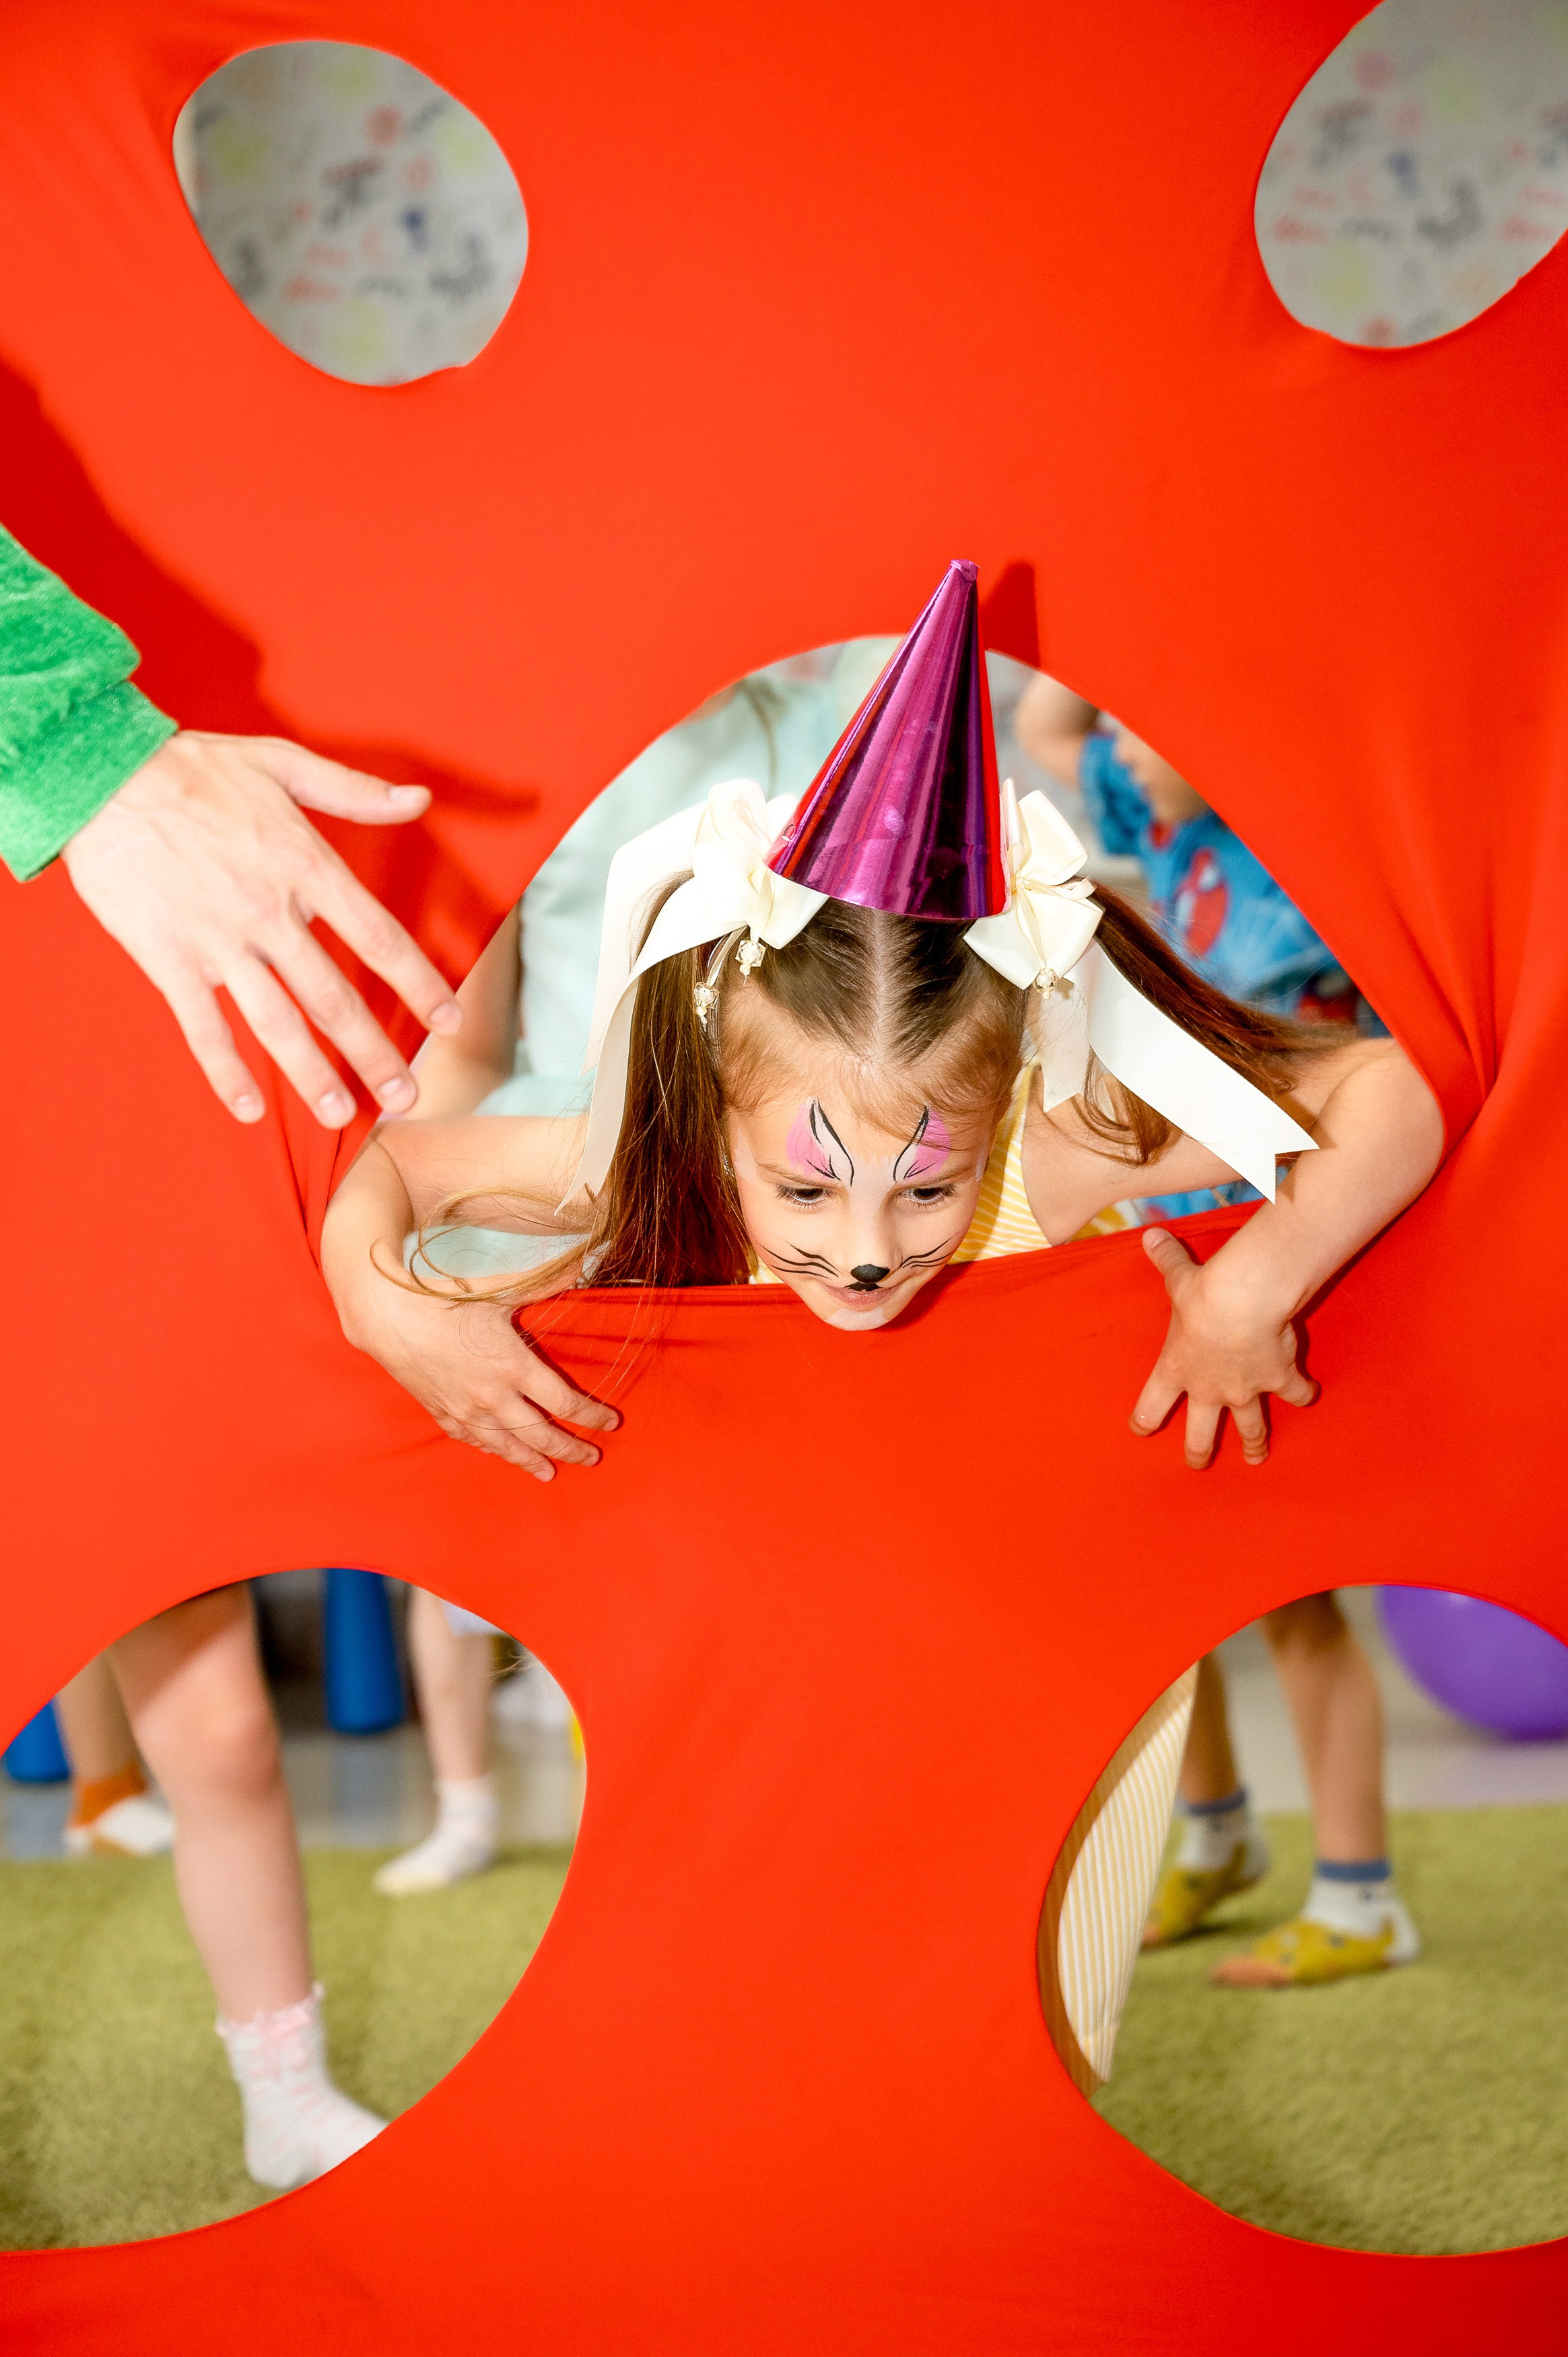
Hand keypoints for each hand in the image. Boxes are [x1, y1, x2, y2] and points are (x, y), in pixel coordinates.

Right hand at [61, 732, 462, 1126]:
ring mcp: (218, 941)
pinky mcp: (168, 959)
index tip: (447, 1022)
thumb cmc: (191, 767)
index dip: (419, 984)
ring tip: (341, 1117)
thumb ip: (354, 790)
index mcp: (304, 865)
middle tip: (405, 1097)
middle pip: (335, 997)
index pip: (378, 937)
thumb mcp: (282, 762)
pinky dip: (226, 1071)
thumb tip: (419, 799)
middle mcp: (269, 912)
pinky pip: (203, 1027)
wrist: (98, 775)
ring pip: (277, 1023)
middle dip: (374, 1053)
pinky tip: (250, 1109)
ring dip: (312, 1075)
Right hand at [339, 1268, 618, 1480]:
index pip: (565, 1403)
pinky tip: (502, 1454)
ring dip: (532, 1460)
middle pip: (541, 1433)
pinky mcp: (442, 1411)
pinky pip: (474, 1439)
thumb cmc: (444, 1296)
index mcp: (514, 1367)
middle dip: (571, 1449)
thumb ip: (543, 1282)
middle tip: (592, 1459)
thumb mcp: (499, 1290)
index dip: (592, 1416)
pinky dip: (493, 1449)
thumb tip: (579, 1264)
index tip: (611, 1423)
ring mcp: (465, 1409)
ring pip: (507, 1445)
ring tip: (551, 1473)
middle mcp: (493, 1396)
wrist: (387, 1314)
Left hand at [1129, 1227, 1317, 1468]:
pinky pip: (1295, 1394)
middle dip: (1198, 1452)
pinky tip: (1308, 1395)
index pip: (1150, 1406)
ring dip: (1254, 1444)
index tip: (1140, 1430)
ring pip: (1250, 1428)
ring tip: (1256, 1459)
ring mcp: (1245, 1390)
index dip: (1143, 1420)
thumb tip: (1149, 1234)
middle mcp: (1209, 1388)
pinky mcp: (1279, 1380)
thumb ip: (1165, 1260)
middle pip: (1200, 1435)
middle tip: (1197, 1463)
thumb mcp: (1179, 1276)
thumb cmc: (1204, 1293)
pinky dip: (1303, 1394)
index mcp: (1176, 1369)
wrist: (1245, 1301)